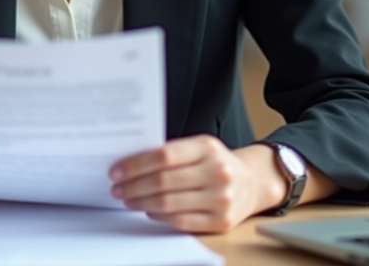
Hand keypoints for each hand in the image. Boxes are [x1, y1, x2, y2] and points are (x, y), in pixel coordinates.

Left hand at [109, 137, 286, 232]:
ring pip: (169, 203)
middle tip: (117, 188)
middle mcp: (217, 172)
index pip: (163, 155)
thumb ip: (170, 153)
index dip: (135, 165)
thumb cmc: (216, 163)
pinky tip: (148, 211)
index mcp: (207, 147)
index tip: (116, 171)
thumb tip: (129, 164)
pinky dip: (159, 216)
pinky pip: (180, 221)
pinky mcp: (221, 221)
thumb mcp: (199, 148)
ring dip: (141, 203)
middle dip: (133, 186)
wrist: (252, 183)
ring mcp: (221, 198)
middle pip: (163, 181)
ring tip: (128, 199)